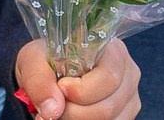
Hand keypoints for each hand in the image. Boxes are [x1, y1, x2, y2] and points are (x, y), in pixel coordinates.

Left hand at [16, 38, 141, 119]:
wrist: (48, 72)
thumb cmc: (46, 60)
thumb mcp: (34, 60)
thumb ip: (39, 80)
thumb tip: (52, 110)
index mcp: (113, 51)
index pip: (108, 78)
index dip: (82, 91)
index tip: (60, 88)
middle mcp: (128, 74)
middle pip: (108, 107)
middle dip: (74, 113)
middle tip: (51, 109)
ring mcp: (129, 99)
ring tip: (58, 113)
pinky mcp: (124, 115)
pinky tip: (69, 117)